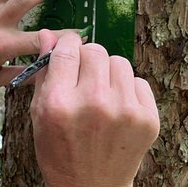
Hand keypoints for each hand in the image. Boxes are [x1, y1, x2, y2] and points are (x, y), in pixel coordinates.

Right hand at [30, 30, 159, 186]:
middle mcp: (94, 103)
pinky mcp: (148, 119)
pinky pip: (139, 81)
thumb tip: (49, 34)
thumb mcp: (39, 114)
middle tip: (83, 81)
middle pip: (95, 50)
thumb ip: (45, 72)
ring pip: (119, 61)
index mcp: (59, 103)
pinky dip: (128, 90)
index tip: (68, 52)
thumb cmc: (59, 151)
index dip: (66, 46)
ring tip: (101, 96)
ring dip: (108, 73)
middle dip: (87, 60)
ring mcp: (125, 111)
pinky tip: (117, 109)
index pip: (67, 48)